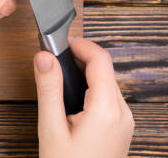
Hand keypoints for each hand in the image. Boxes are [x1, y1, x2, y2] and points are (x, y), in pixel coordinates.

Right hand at [34, 37, 133, 157]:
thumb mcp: (51, 127)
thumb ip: (48, 88)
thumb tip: (43, 56)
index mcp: (107, 109)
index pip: (100, 60)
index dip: (80, 44)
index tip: (58, 40)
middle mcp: (122, 112)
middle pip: (104, 69)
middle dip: (78, 57)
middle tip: (51, 57)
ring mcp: (125, 120)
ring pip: (106, 81)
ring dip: (84, 72)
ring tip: (57, 76)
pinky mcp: (121, 126)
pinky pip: (108, 96)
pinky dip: (90, 87)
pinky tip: (70, 96)